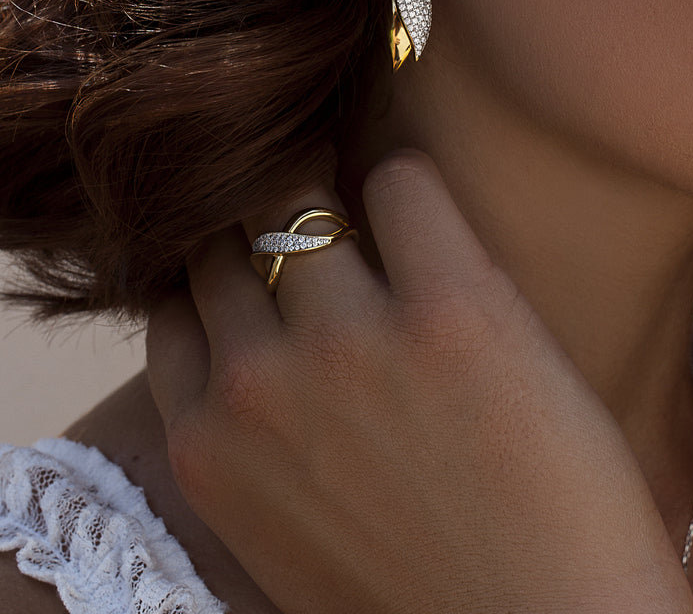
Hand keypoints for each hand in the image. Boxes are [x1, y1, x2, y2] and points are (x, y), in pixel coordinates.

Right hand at [147, 150, 692, 613]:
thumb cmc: (422, 591)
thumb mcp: (285, 527)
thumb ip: (251, 432)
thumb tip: (260, 329)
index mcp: (210, 447)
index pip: (175, 310)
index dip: (222, 283)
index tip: (263, 273)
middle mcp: (260, 383)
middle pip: (228, 241)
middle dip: (262, 229)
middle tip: (318, 226)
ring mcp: (351, 341)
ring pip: (298, 199)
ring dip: (330, 199)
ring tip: (375, 215)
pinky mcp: (453, 311)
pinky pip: (403, 184)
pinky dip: (409, 185)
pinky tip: (431, 216)